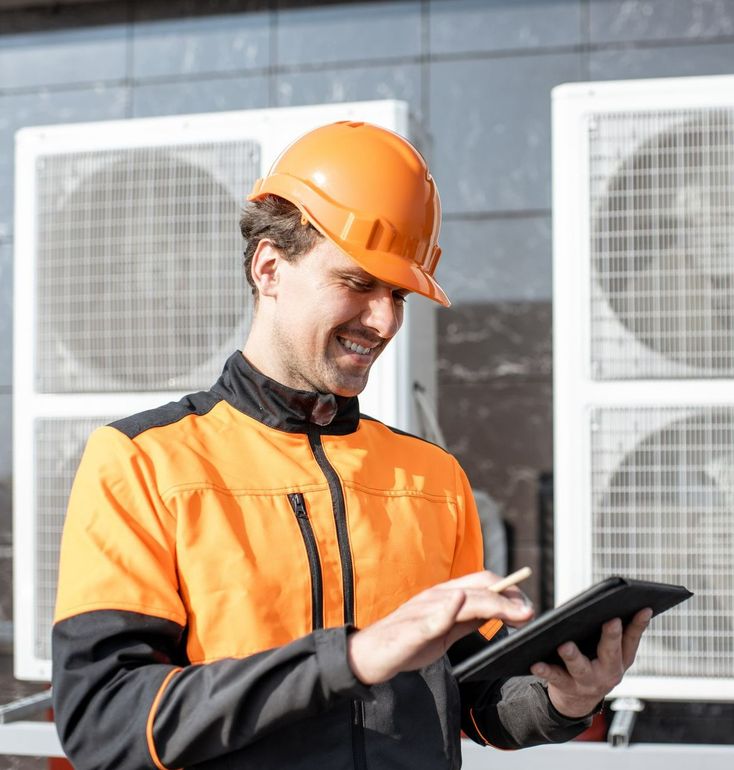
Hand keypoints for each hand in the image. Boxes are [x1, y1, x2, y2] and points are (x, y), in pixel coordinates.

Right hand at [347, 570, 533, 684]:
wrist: (369, 656)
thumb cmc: (406, 643)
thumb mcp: (444, 631)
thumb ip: (467, 620)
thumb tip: (495, 613)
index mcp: (445, 596)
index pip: (482, 582)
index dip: (509, 590)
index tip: (528, 606)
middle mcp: (436, 596)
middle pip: (479, 587)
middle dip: (509, 597)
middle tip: (530, 613)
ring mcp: (424, 610)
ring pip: (463, 599)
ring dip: (493, 604)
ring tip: (516, 613)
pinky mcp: (412, 629)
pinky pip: (431, 618)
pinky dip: (447, 610)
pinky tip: (459, 604)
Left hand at [530, 607, 652, 717]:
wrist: (577, 701)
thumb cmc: (594, 664)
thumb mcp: (611, 653)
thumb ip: (615, 632)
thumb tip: (613, 602)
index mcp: (622, 659)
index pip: (632, 638)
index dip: (639, 623)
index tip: (643, 608)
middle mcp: (608, 672)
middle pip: (611, 653)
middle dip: (612, 637)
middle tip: (611, 621)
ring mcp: (588, 681)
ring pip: (581, 668)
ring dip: (574, 656)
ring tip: (565, 646)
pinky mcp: (566, 686)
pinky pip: (555, 676)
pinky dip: (545, 670)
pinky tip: (536, 662)